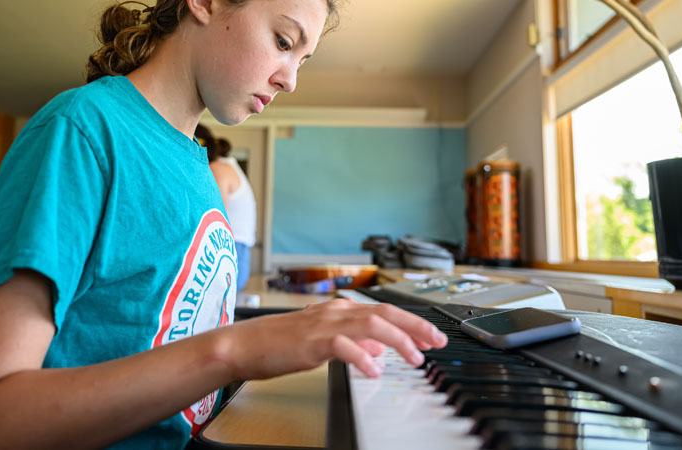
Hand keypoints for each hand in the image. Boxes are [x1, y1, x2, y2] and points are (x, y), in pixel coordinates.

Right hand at [219, 299, 447, 380]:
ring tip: (415, 357)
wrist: (244, 344)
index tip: (432, 336)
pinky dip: (363, 358)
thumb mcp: (323, 341)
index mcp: (339, 310)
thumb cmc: (279, 343)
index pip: (384, 312)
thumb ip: (352, 342)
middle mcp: (336, 312)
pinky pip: (344, 346)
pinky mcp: (312, 341)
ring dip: (398, 340)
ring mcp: (324, 324)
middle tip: (437, 342)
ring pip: (371, 325)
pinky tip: (375, 370)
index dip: (412, 322)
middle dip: (415, 326)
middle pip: (385, 313)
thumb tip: (379, 349)